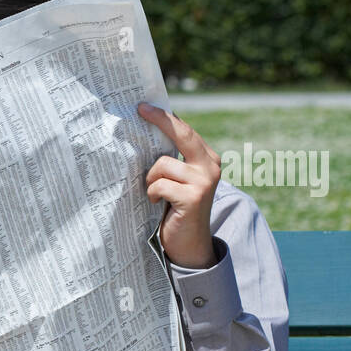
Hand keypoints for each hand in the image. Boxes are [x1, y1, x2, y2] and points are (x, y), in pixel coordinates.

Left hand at [137, 102, 220, 269]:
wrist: (189, 244)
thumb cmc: (176, 210)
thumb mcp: (177, 181)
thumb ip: (171, 161)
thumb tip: (146, 134)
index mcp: (207, 159)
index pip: (185, 131)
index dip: (165, 118)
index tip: (144, 106)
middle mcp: (210, 166)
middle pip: (182, 135)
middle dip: (160, 121)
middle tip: (140, 110)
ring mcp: (204, 181)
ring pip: (162, 165)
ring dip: (151, 180)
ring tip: (156, 195)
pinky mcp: (194, 197)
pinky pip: (160, 185)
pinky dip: (153, 194)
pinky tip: (159, 204)